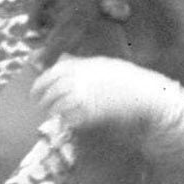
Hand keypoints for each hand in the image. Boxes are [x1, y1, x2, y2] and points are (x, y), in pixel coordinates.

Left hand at [33, 55, 183, 153]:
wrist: (149, 94)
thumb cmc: (127, 79)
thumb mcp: (102, 64)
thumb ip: (80, 63)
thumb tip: (59, 61)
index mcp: (83, 65)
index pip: (50, 74)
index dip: (38, 85)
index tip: (34, 93)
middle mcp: (81, 78)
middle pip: (51, 91)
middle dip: (44, 101)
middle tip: (42, 108)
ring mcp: (86, 95)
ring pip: (59, 106)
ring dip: (55, 112)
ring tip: (55, 116)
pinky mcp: (93, 112)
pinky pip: (73, 119)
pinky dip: (69, 121)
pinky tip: (70, 122)